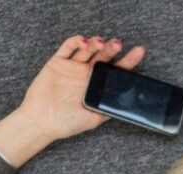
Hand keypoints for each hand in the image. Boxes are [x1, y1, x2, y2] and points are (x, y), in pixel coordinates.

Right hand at [17, 34, 146, 141]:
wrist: (42, 122)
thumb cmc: (68, 123)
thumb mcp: (94, 118)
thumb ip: (110, 108)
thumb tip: (130, 103)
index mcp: (98, 85)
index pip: (117, 70)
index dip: (129, 61)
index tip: (139, 52)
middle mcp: (87, 73)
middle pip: (103, 56)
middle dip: (112, 48)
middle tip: (118, 44)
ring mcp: (73, 67)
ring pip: (88, 49)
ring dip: (96, 43)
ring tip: (101, 42)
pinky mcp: (58, 62)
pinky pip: (68, 47)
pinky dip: (76, 41)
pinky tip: (84, 42)